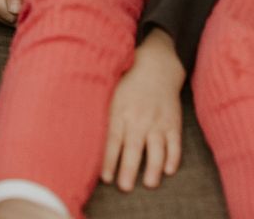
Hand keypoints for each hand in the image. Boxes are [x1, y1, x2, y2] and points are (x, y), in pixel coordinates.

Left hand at [103, 30, 185, 192]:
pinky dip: (174, 157)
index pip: (112, 139)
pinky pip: (175, 142)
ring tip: (149, 183)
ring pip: (157, 147)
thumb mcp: (109, 94)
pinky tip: (169, 170)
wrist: (156, 66)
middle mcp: (139, 118)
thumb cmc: (127, 84)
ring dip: (154, 167)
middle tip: (125, 187)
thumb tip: (77, 134)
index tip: (104, 178)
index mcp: (120, 112)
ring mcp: (158, 121)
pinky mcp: (173, 123)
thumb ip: (100, 115)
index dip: (108, 159)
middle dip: (129, 168)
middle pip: (134, 147)